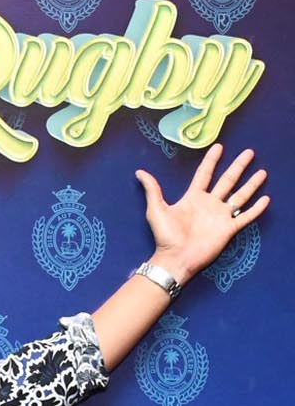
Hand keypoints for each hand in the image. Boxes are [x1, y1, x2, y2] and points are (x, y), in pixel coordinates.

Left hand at [136, 142, 268, 285]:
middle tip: (249, 152)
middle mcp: (209, 204)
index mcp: (194, 198)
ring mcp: (220, 216)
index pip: (205, 174)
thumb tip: (140, 172)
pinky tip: (265, 199)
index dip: (211, 161)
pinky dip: (255, 209)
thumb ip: (152, 189)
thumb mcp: (156, 209)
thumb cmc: (165, 236)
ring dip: (251, 184)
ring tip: (262, 172)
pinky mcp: (228, 229)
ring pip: (239, 196)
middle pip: (227, 180)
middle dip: (238, 166)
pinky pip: (245, 217)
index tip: (219, 147)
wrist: (175, 259)